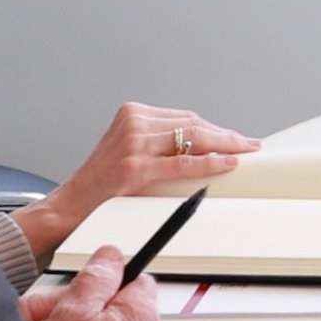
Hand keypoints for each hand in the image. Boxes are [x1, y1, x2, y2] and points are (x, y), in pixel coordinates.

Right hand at [17, 102, 261, 264]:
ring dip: (223, 147)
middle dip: (226, 136)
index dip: (215, 128)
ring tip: (244, 154)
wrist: (70, 207)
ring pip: (192, 139)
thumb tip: (205, 147)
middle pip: (193, 124)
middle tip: (250, 145)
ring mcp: (132, 144)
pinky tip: (226, 164)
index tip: (236, 137)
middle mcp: (132, 123)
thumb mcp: (129, 150)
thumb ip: (160, 143)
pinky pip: (182, 163)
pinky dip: (208, 163)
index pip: (185, 117)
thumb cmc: (102, 184)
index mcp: (131, 114)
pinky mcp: (133, 167)